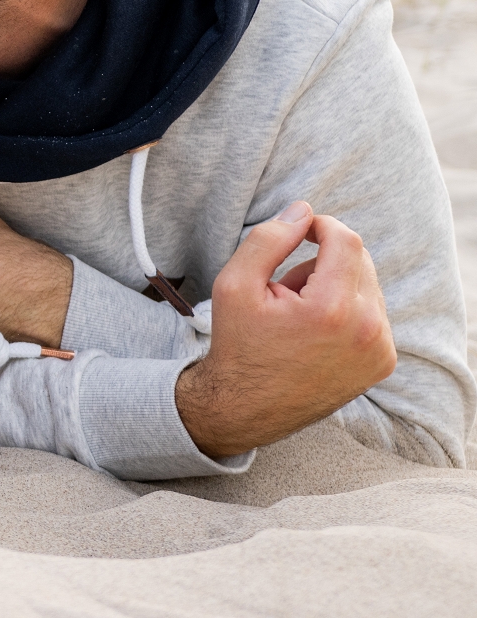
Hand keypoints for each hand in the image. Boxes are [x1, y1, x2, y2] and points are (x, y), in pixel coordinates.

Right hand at [176, 202, 395, 458]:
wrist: (247, 406)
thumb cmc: (238, 344)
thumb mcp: (234, 284)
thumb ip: (268, 239)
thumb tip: (303, 211)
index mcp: (332, 309)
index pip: (345, 240)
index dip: (321, 225)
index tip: (299, 231)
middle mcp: (367, 329)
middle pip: (359, 259)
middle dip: (323, 259)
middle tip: (286, 285)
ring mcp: (380, 348)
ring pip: (366, 284)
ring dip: (335, 285)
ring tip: (298, 313)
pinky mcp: (383, 361)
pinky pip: (372, 312)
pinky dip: (346, 310)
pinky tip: (315, 332)